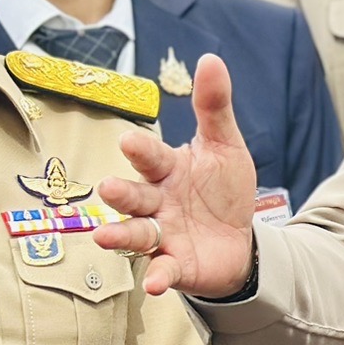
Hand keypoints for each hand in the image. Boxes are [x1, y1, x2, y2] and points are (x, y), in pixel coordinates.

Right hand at [95, 53, 259, 297]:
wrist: (239, 238)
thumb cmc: (222, 189)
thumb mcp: (224, 146)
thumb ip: (214, 107)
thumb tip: (210, 58)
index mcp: (166, 169)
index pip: (150, 157)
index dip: (141, 150)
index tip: (129, 141)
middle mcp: (157, 202)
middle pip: (134, 196)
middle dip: (121, 193)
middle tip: (109, 188)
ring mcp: (163, 235)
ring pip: (137, 233)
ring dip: (121, 235)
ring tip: (104, 237)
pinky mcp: (175, 264)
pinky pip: (163, 270)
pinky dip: (157, 277)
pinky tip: (153, 285)